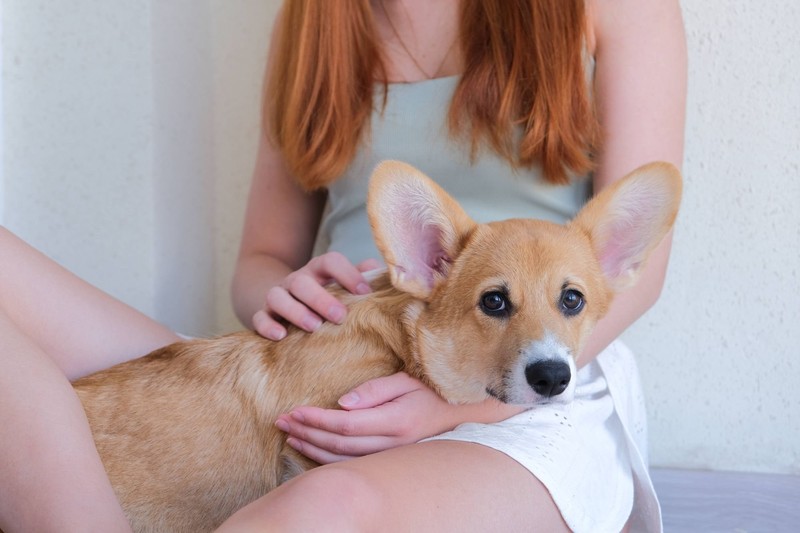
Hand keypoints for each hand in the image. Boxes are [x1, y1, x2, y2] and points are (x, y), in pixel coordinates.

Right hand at [253, 252, 380, 339]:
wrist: (285, 301)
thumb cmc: (324, 296)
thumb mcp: (342, 286)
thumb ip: (361, 279)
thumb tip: (385, 274)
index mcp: (318, 271)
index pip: (330, 261)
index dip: (347, 273)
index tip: (365, 292)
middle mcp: (296, 280)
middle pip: (302, 282)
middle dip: (321, 299)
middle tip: (340, 317)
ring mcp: (277, 297)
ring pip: (277, 297)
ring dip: (296, 311)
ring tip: (314, 327)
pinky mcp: (263, 315)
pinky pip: (258, 318)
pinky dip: (267, 326)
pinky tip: (281, 336)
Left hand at [274, 372, 525, 463]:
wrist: (462, 413)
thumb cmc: (432, 390)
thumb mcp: (407, 380)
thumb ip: (375, 390)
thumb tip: (342, 402)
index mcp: (394, 421)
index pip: (345, 424)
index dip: (316, 420)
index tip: (293, 411)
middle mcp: (390, 444)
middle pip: (338, 444)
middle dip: (306, 433)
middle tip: (281, 421)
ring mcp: (389, 455)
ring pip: (342, 459)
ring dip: (312, 448)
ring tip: (289, 436)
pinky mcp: (387, 458)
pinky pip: (352, 463)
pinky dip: (327, 459)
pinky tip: (311, 450)